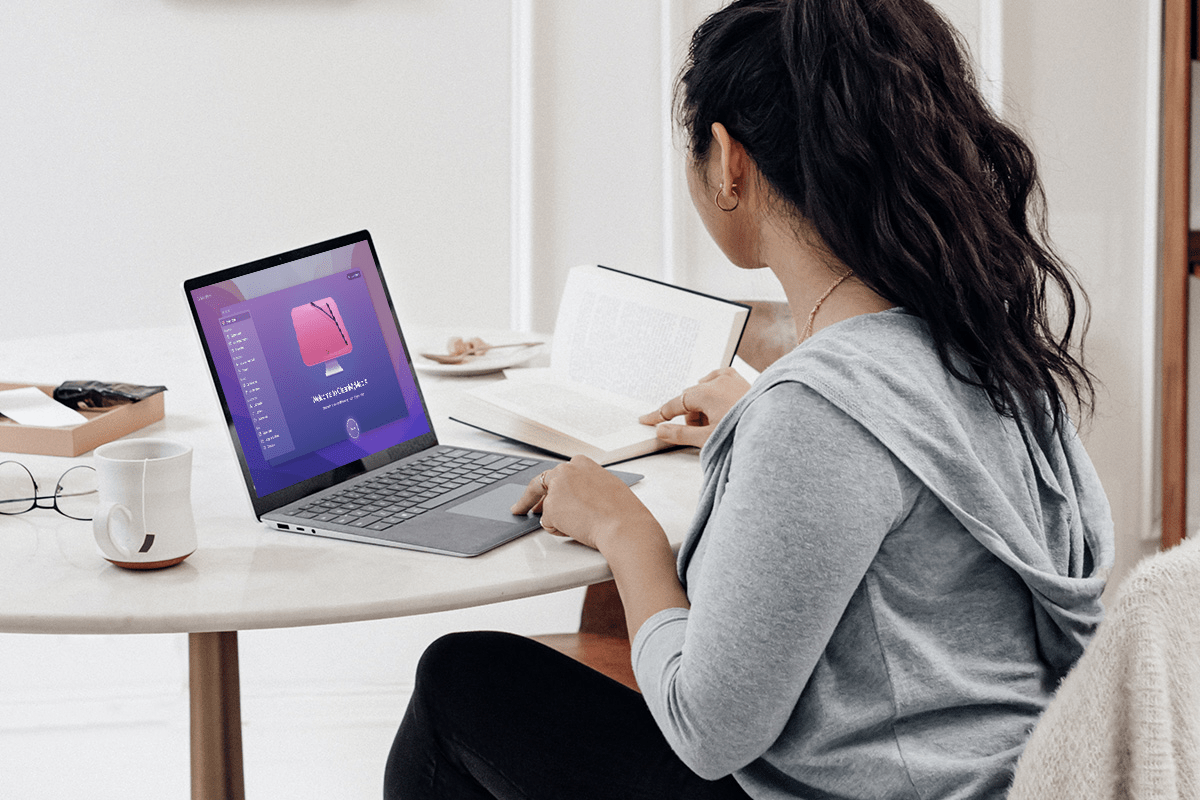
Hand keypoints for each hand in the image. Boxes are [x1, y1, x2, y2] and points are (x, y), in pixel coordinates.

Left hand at [510, 456, 662, 551]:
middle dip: (528, 499)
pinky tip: (578, 529)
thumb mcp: (605, 487)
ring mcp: (556, 488)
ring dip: (558, 520)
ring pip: (547, 509)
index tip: (539, 493)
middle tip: (519, 508)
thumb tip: (575, 497)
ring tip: (582, 525)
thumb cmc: (622, 510)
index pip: (556, 473)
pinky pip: (548, 524)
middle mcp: (565, 471)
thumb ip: (585, 486)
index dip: (547, 486)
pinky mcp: (550, 508)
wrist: (623, 525)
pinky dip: (559, 530)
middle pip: (539, 484)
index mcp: (581, 463)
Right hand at [638, 367, 750, 447]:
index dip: (659, 414)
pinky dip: (717, 398)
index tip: (646, 419)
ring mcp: (731, 377)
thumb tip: (661, 430)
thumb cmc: (744, 433)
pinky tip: (725, 411)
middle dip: (692, 418)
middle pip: (691, 400)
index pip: (674, 403)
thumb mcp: (708, 438)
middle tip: (704, 434)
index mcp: (707, 391)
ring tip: (721, 426)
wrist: (778, 428)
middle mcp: (718, 380)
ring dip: (706, 409)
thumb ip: (680, 434)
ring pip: (705, 393)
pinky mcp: (742, 380)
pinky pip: (719, 385)